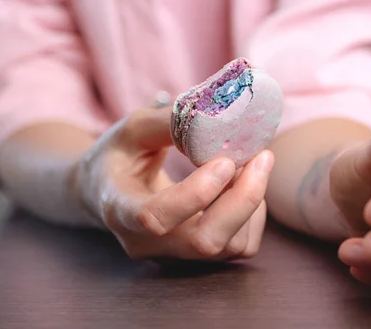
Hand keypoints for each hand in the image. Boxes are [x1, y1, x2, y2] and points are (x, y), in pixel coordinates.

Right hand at [72, 108, 272, 260]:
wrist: (108, 192)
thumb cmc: (120, 156)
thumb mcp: (132, 130)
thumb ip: (167, 122)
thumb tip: (215, 113)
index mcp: (119, 209)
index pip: (155, 218)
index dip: (195, 194)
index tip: (224, 160)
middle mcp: (147, 242)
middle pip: (205, 241)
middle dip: (243, 199)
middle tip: (261, 156)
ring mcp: (175, 254)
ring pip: (230, 246)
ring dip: (251, 201)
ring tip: (251, 164)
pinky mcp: (198, 256)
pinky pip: (242, 246)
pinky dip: (254, 214)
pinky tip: (243, 184)